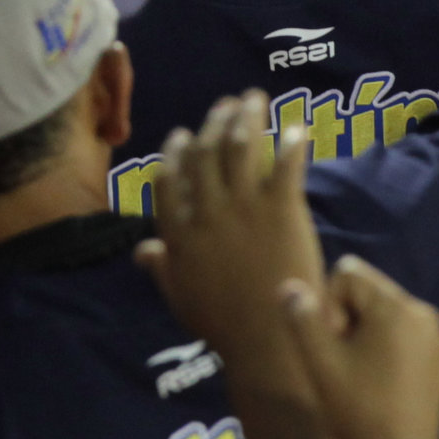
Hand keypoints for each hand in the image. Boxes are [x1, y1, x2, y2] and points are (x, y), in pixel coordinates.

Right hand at [134, 92, 327, 376]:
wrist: (268, 338)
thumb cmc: (225, 325)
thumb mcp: (181, 298)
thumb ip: (162, 268)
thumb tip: (142, 249)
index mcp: (179, 237)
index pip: (169, 184)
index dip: (175, 155)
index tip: (182, 135)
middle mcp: (207, 216)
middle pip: (205, 157)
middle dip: (214, 124)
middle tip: (226, 105)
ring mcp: (244, 210)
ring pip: (239, 150)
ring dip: (247, 119)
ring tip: (254, 100)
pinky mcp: (281, 209)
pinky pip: (284, 165)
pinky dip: (290, 142)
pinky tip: (296, 128)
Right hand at [279, 254, 438, 438]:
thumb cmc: (359, 407)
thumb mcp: (321, 364)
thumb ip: (303, 320)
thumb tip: (289, 286)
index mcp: (396, 304)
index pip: (349, 273)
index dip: (329, 306)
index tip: (333, 345)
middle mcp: (423, 310)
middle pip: (370, 293)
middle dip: (348, 320)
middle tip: (344, 363)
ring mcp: (437, 335)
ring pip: (387, 316)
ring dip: (367, 336)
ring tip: (361, 377)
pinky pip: (407, 336)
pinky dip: (388, 351)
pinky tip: (381, 385)